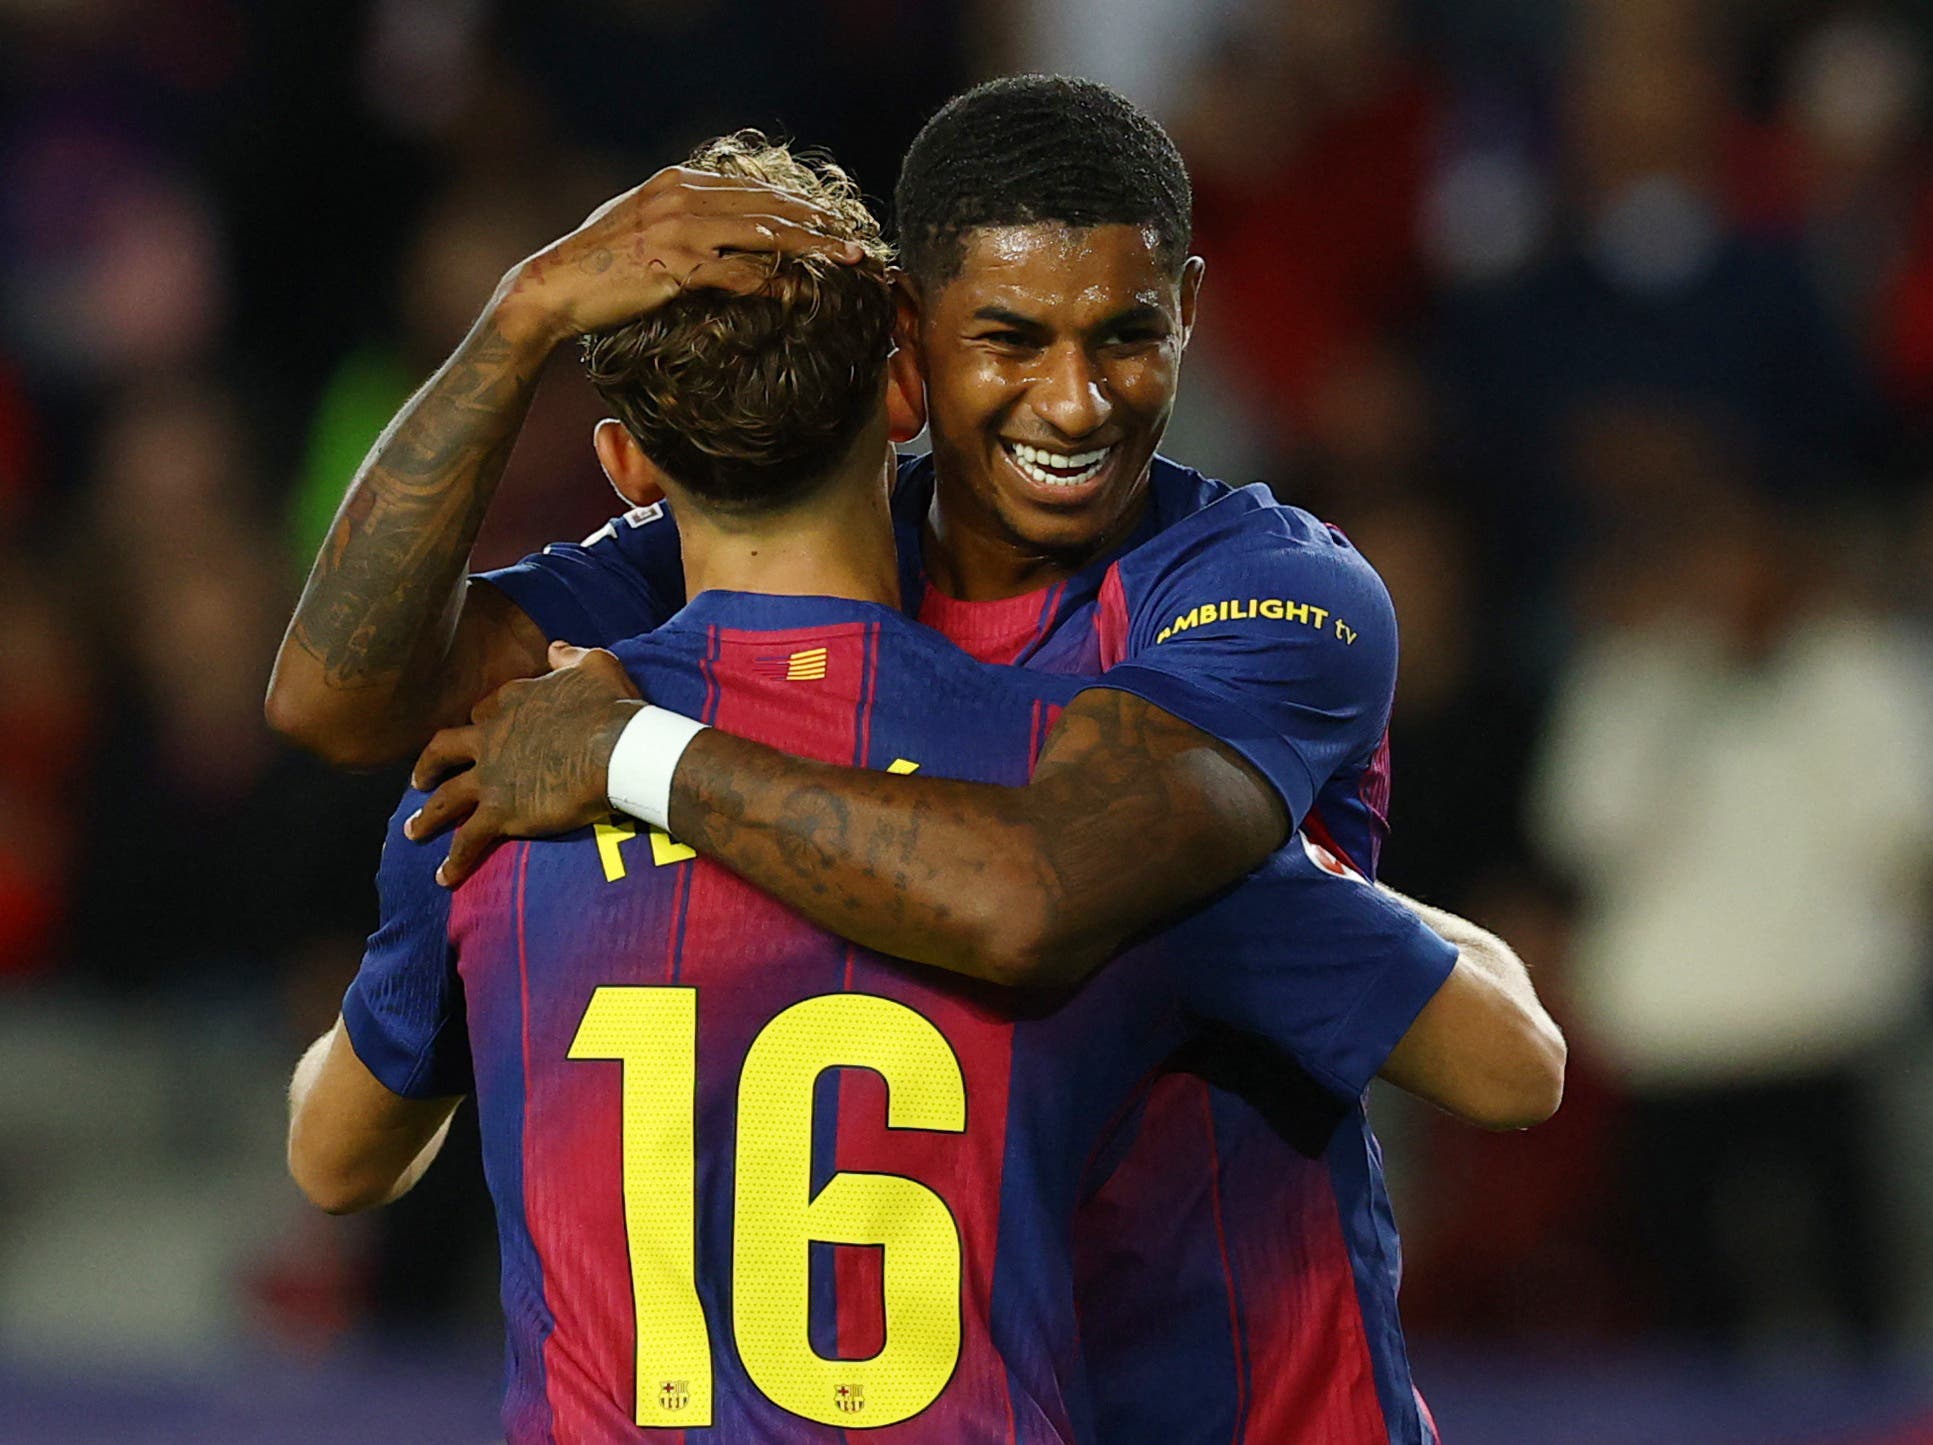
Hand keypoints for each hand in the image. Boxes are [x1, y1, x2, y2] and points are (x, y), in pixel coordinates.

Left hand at [405, 643, 643, 886]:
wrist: (618, 749)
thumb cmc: (612, 708)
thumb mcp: (596, 665)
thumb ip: (570, 655)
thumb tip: (554, 646)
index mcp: (514, 701)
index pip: (485, 710)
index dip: (483, 721)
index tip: (485, 729)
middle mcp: (492, 737)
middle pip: (445, 749)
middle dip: (429, 764)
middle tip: (420, 777)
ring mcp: (491, 776)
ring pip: (444, 798)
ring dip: (426, 816)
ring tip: (413, 831)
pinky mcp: (501, 811)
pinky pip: (467, 840)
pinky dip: (453, 861)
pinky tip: (442, 879)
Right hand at [498, 166, 864, 341]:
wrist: (554, 285)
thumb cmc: (598, 263)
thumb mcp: (641, 221)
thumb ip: (681, 215)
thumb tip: (716, 223)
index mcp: (678, 181)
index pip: (753, 188)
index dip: (798, 203)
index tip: (832, 218)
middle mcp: (683, 196)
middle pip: (768, 206)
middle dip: (818, 222)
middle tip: (856, 239)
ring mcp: (679, 229)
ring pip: (763, 233)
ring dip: (811, 247)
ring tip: (845, 260)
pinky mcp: (675, 265)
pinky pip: (737, 272)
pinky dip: (772, 280)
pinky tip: (800, 290)